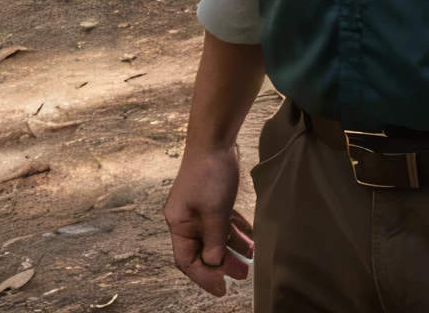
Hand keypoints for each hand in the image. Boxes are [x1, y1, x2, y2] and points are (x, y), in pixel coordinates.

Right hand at [163, 142, 253, 295]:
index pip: (188, 260)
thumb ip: (214, 240)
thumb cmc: (209, 174)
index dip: (204, 276)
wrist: (214, 140)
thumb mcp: (214, 212)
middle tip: (240, 277)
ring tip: (249, 261)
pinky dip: (235, 232)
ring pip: (215, 237)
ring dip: (232, 250)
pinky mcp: (213, 200)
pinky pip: (223, 224)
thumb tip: (214, 263)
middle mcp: (186, 219)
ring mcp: (199, 210)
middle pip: (202, 251)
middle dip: (221, 265)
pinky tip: (250, 241)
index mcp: (179, 224)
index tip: (222, 288)